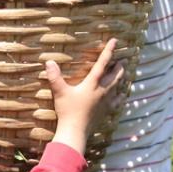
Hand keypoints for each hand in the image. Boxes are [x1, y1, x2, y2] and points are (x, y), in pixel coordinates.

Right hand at [48, 38, 126, 154]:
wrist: (75, 131)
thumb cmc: (67, 111)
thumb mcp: (59, 92)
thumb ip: (54, 76)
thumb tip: (49, 62)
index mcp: (92, 83)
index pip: (103, 63)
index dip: (109, 51)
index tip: (115, 41)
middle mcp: (102, 90)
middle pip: (116, 74)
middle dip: (119, 65)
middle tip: (121, 60)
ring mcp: (106, 101)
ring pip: (119, 86)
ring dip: (121, 78)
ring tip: (123, 73)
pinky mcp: (106, 110)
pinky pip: (117, 101)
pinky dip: (121, 95)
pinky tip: (122, 95)